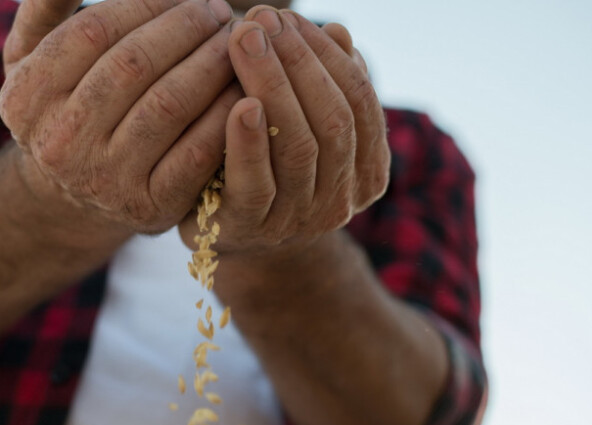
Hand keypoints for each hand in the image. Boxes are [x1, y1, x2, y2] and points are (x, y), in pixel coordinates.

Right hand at [0, 0, 237, 235]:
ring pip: (168, 104)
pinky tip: (244, 90)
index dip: (146, 4)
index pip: (94, 31)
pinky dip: (226, 114)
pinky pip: (197, 151)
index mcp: (27, 96)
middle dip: (185, 29)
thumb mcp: (33, 61)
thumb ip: (44, 10)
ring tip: (235, 43)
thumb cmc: (66, 108)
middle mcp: (61, 142)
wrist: (78, 194)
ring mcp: (106, 178)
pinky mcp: (151, 206)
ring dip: (211, 64)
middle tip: (218, 12)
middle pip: (133, 66)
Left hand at [180, 7, 389, 258]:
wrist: (225, 235)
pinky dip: (248, 142)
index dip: (327, 56)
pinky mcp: (248, 229)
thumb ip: (323, 86)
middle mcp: (338, 201)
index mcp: (366, 172)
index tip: (289, 18)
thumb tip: (338, 32)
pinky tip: (239, 103)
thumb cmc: (266, 166)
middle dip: (298, 62)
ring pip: (298, 147)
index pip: (359, 101)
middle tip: (262, 19)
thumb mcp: (302, 126)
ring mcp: (295, 220)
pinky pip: (255, 184)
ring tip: (243, 41)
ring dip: (272, 85)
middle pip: (332, 121)